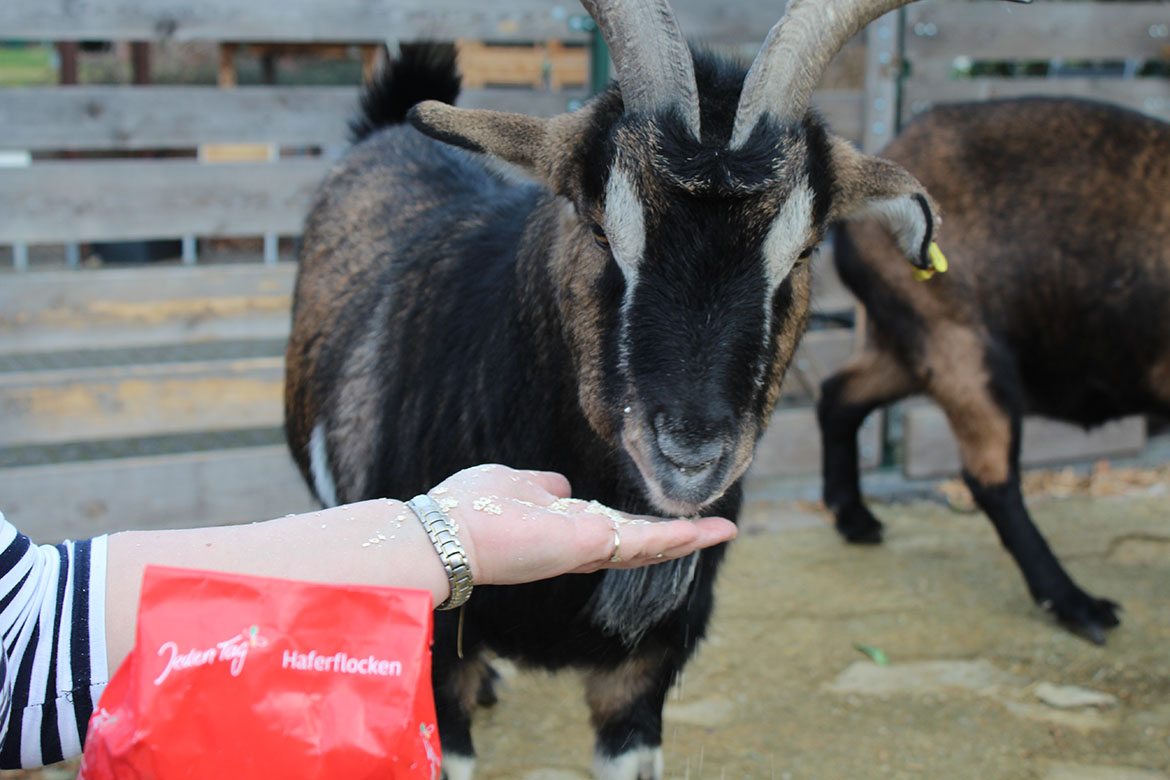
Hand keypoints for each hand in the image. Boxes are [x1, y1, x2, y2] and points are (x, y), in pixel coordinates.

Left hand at [428, 464, 736, 585]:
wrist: (449, 537)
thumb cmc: (471, 510)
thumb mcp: (513, 485)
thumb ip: (542, 488)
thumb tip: (561, 486)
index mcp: (562, 529)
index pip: (610, 530)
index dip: (641, 527)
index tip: (669, 520)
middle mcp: (579, 545)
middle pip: (637, 543)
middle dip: (677, 538)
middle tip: (716, 530)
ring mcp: (587, 548)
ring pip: (647, 545)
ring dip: (687, 537)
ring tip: (722, 530)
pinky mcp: (592, 545)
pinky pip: (644, 540)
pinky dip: (677, 536)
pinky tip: (707, 531)